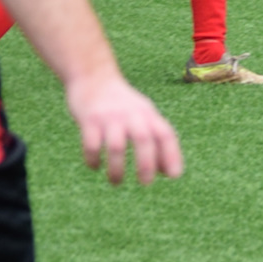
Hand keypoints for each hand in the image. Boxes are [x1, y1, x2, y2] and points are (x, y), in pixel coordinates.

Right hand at [64, 71, 182, 185]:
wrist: (93, 77)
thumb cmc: (122, 104)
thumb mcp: (143, 115)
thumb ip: (155, 139)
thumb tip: (165, 171)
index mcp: (149, 115)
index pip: (165, 135)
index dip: (172, 156)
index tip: (174, 177)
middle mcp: (132, 115)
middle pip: (144, 140)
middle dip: (146, 164)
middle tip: (146, 184)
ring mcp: (110, 117)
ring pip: (117, 146)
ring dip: (117, 168)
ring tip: (116, 182)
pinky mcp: (89, 119)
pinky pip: (92, 144)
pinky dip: (94, 159)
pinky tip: (95, 166)